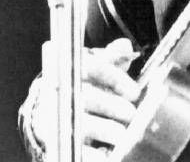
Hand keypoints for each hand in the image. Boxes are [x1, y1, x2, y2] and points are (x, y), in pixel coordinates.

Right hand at [33, 38, 140, 160]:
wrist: (49, 112)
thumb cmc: (81, 86)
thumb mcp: (94, 68)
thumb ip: (110, 58)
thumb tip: (125, 46)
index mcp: (69, 69)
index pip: (92, 67)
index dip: (115, 78)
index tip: (134, 92)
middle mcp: (59, 92)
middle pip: (87, 96)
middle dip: (113, 106)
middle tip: (131, 114)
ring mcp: (54, 117)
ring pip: (83, 123)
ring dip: (107, 129)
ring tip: (123, 134)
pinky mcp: (56, 142)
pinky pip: (75, 149)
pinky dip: (93, 154)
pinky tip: (107, 155)